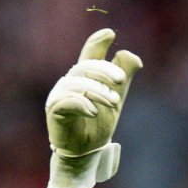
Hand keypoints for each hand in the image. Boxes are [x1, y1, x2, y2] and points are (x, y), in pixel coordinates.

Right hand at [45, 28, 141, 187]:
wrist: (86, 153)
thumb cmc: (98, 126)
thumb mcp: (116, 100)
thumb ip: (123, 78)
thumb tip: (133, 56)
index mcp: (84, 78)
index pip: (89, 55)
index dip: (97, 42)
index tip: (110, 33)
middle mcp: (69, 83)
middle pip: (85, 67)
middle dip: (104, 70)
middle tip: (122, 80)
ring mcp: (60, 96)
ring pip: (78, 84)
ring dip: (97, 90)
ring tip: (113, 102)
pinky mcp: (54, 111)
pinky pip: (66, 101)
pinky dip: (81, 103)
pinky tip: (94, 111)